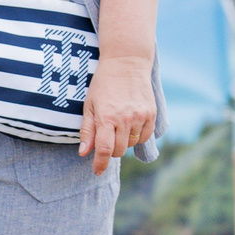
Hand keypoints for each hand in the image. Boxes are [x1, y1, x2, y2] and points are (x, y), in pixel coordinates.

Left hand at [80, 54, 155, 173]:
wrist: (126, 63)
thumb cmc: (103, 84)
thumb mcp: (89, 105)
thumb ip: (87, 131)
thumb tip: (84, 153)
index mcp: (106, 117)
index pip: (104, 150)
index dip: (100, 164)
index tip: (97, 171)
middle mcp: (125, 119)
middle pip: (119, 150)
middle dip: (111, 149)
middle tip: (107, 136)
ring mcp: (140, 116)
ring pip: (132, 144)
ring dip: (125, 141)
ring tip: (119, 124)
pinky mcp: (151, 114)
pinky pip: (145, 136)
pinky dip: (138, 135)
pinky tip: (131, 123)